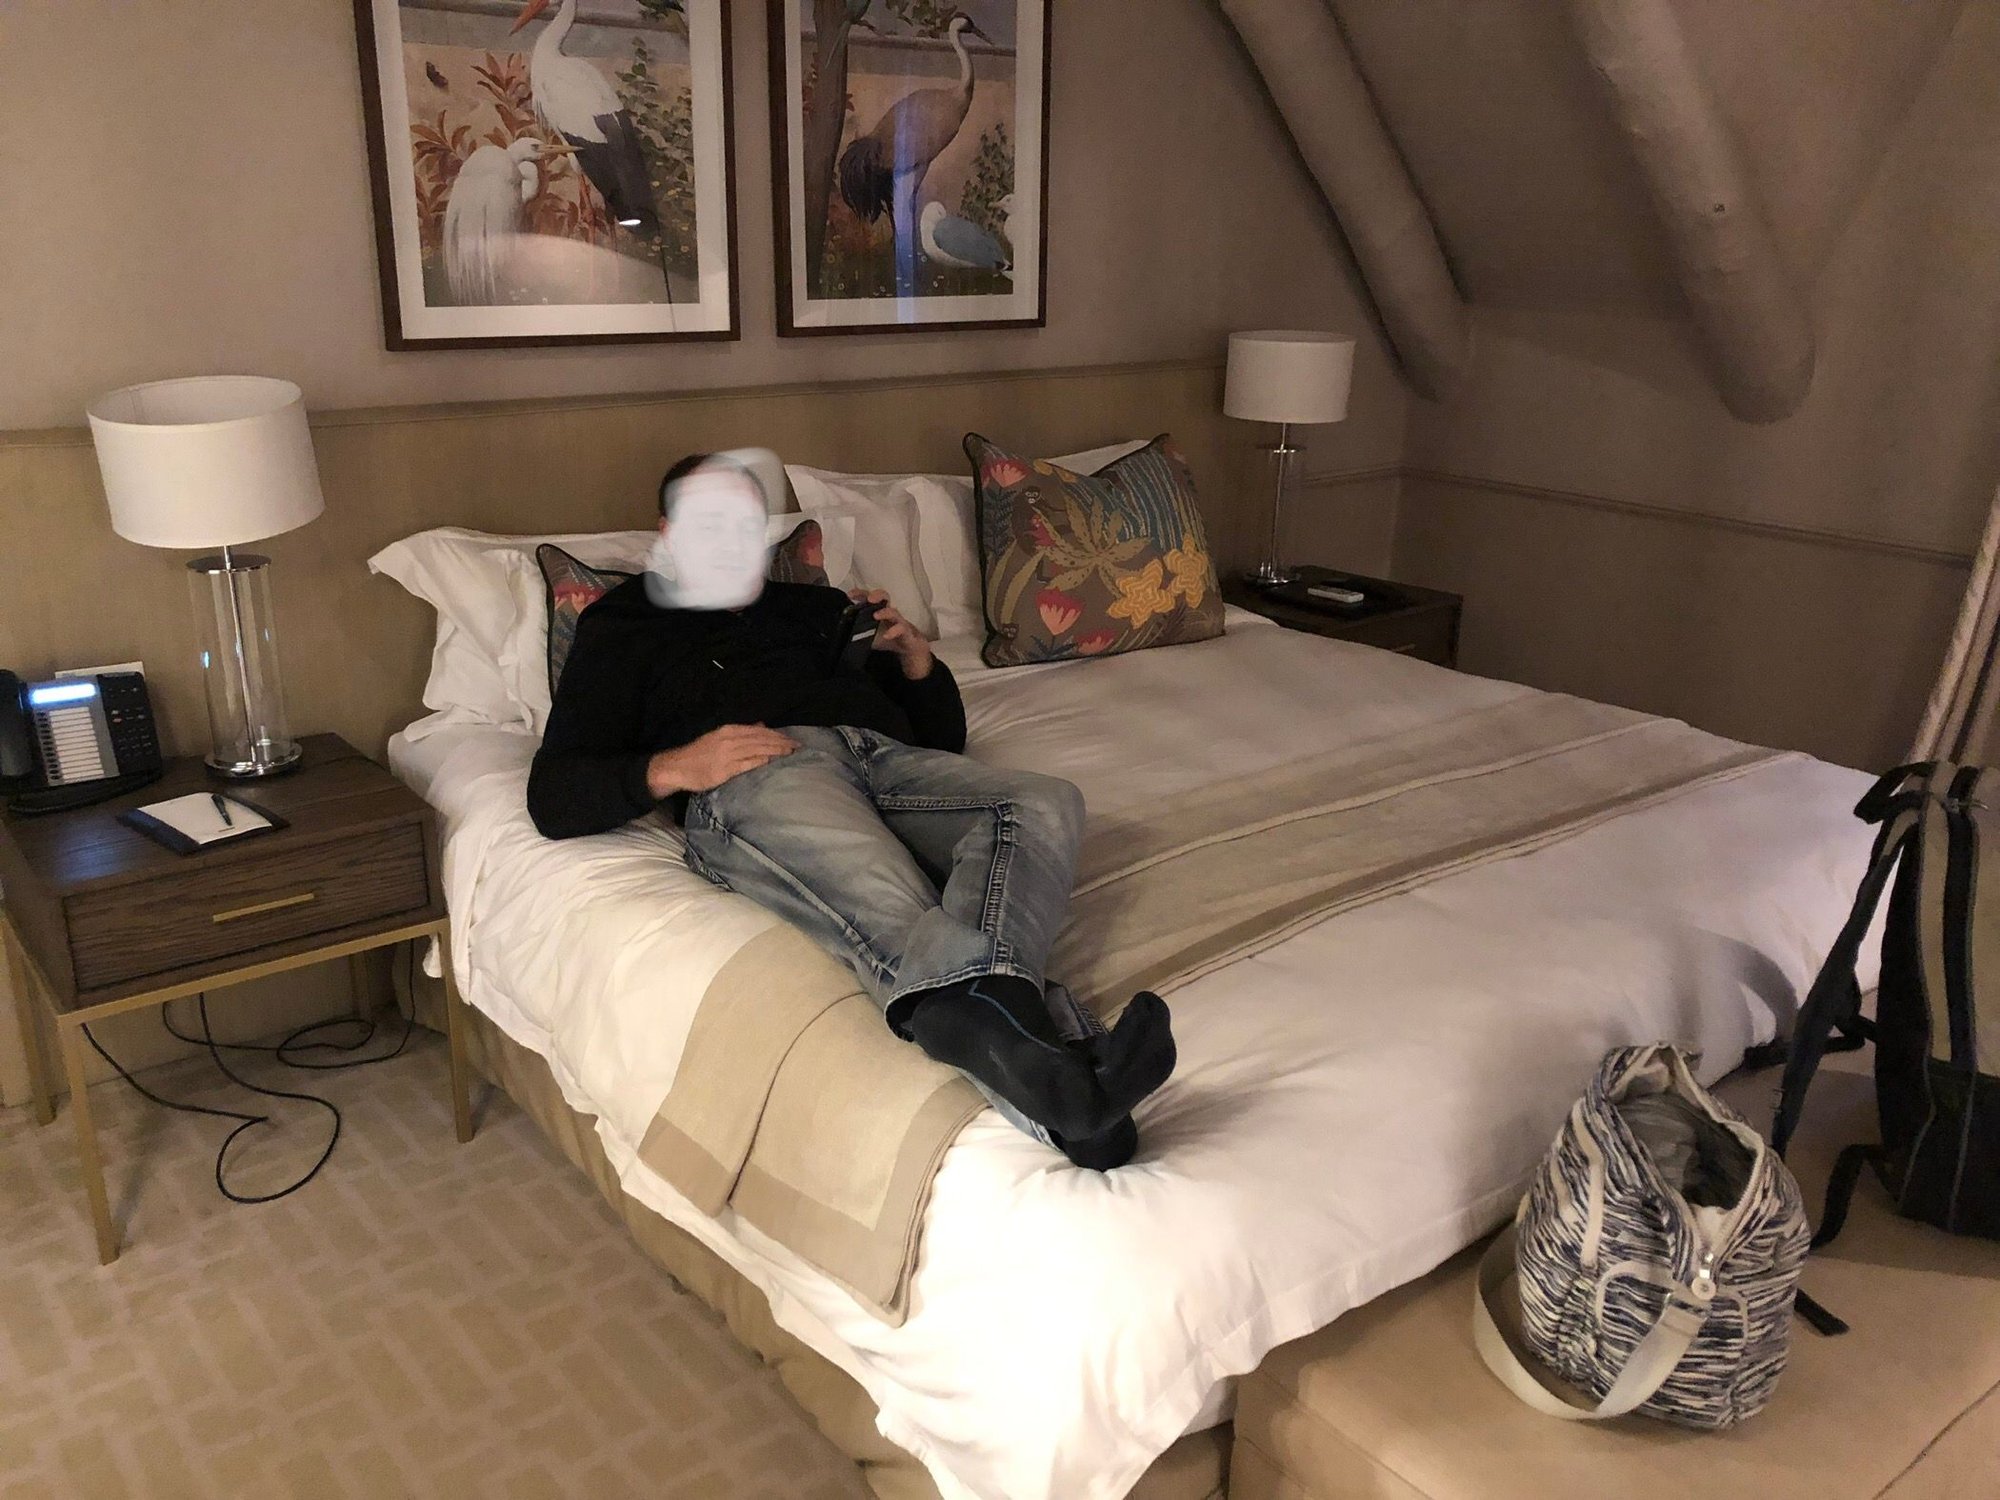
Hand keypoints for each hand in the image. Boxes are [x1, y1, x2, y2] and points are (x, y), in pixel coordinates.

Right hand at [647, 724, 796, 796]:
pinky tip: (771, 762)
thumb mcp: (720, 737)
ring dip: (775, 750)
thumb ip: (741, 732)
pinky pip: (746, 764)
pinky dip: (760, 761)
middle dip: (781, 742)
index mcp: (730, 730)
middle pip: (761, 739)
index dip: (777, 735)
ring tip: (790, 753)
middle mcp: (730, 739)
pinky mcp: (725, 769)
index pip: (759, 731)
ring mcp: (728, 754)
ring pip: (757, 749)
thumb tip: (761, 725)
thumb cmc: (700, 754)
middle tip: (798, 746)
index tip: (791, 740)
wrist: (678, 766)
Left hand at [850, 588, 933, 679]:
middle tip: (870, 599)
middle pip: (884, 597)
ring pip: (893, 611)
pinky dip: (894, 631)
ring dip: (885, 612)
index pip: (869, 597)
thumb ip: (856, 632)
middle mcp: (888, 612)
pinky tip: (887, 635)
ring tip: (876, 616)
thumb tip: (839, 634)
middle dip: (877, 595)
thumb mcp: (868, 634)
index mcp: (878, 610)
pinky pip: (901, 629)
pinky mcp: (906, 631)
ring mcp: (898, 620)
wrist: (908, 647)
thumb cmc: (887, 636)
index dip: (860, 594)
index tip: (850, 595)